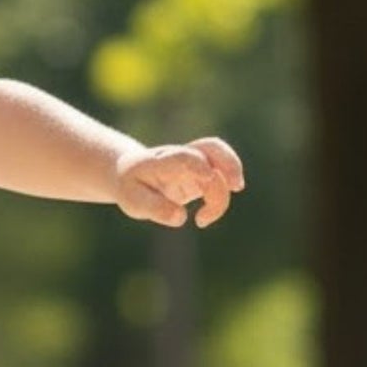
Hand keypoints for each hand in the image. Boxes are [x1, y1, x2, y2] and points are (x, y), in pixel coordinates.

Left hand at [113, 137, 243, 228]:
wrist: (130, 174)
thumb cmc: (132, 188)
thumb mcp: (134, 202)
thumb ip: (156, 208)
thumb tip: (181, 218)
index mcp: (158, 161)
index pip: (182, 156)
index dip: (197, 164)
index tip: (208, 178)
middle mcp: (180, 156)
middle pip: (210, 148)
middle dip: (228, 163)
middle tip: (236, 187)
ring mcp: (193, 161)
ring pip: (220, 159)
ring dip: (231, 175)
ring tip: (213, 212)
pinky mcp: (202, 172)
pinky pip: (221, 174)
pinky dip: (225, 190)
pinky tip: (207, 214)